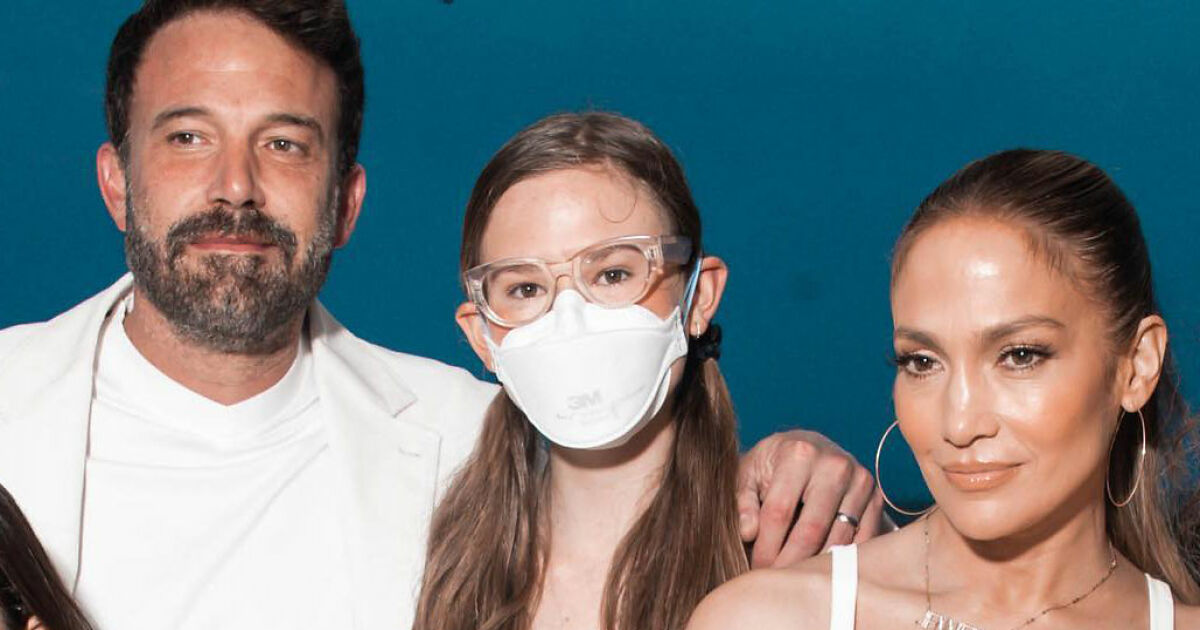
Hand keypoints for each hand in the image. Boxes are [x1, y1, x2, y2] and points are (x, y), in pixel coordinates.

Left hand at [737, 429, 886, 567]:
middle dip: (790, 561)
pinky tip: (821, 568)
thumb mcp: (749, 473)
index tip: (757, 567)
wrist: (811, 448)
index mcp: (798, 453)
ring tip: (795, 576)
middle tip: (776, 580)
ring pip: (838, 538)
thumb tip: (747, 532)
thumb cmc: (773, 465)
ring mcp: (859, 480)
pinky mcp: (876, 497)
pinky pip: (862, 540)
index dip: (765, 546)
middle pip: (811, 529)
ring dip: (815, 564)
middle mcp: (833, 464)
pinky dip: (842, 559)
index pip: (779, 512)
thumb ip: (743, 501)